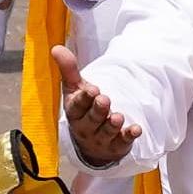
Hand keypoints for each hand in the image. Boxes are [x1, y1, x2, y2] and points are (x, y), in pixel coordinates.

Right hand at [54, 45, 138, 169]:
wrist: (90, 144)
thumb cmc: (82, 111)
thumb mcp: (74, 90)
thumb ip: (68, 70)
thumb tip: (56, 48)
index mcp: (75, 112)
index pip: (77, 106)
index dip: (84, 99)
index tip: (92, 90)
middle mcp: (86, 127)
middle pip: (92, 119)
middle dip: (98, 110)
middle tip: (104, 99)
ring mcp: (101, 138)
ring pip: (106, 132)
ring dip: (112, 124)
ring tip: (117, 117)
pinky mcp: (117, 145)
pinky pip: (123, 142)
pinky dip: (129, 136)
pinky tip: (136, 129)